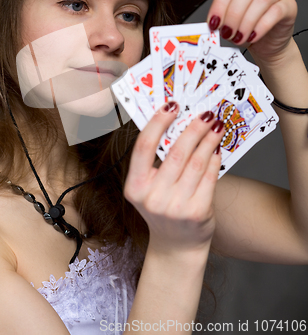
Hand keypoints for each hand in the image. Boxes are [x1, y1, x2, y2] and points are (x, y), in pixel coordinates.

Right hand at [124, 104, 223, 255]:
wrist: (176, 245)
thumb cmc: (163, 208)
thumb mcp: (149, 187)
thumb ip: (157, 161)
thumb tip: (178, 123)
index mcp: (134, 187)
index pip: (144, 147)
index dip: (158, 123)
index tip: (172, 105)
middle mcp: (153, 198)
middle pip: (176, 152)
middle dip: (193, 128)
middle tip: (205, 114)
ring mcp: (175, 207)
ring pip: (196, 162)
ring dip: (209, 139)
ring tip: (216, 126)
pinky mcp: (197, 212)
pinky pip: (209, 177)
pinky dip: (214, 158)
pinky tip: (217, 148)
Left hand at [207, 0, 297, 61]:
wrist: (266, 41)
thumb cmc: (245, 26)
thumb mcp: (228, 19)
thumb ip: (220, 17)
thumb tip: (212, 23)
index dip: (220, 4)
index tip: (213, 22)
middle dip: (233, 14)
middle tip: (227, 32)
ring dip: (246, 22)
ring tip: (238, 37)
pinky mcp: (289, 4)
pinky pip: (276, 12)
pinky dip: (261, 26)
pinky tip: (252, 36)